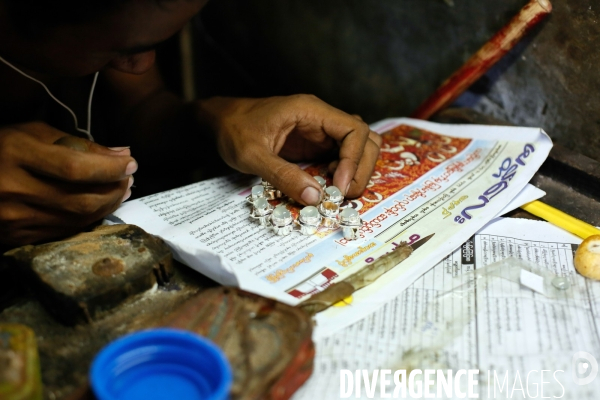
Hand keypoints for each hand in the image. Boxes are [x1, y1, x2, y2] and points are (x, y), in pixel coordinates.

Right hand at [0, 122, 135, 247]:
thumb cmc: (3, 148)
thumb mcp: (35, 133)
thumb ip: (80, 144)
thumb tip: (122, 154)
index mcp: (16, 154)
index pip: (75, 168)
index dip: (109, 169)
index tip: (131, 163)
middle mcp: (13, 188)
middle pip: (80, 199)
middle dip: (114, 190)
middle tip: (129, 179)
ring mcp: (13, 217)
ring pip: (76, 219)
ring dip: (107, 205)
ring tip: (120, 190)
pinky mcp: (16, 236)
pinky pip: (64, 230)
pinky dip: (89, 218)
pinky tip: (99, 205)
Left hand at [204, 95, 380, 204]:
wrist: (219, 122)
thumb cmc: (233, 130)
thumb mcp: (252, 155)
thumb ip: (283, 175)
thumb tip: (315, 198)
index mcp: (310, 110)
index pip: (354, 129)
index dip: (354, 159)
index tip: (340, 185)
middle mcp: (321, 118)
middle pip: (364, 139)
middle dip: (361, 168)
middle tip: (344, 195)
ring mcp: (320, 131)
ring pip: (358, 147)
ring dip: (356, 171)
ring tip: (338, 192)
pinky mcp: (315, 145)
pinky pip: (341, 158)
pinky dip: (343, 174)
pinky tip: (329, 188)